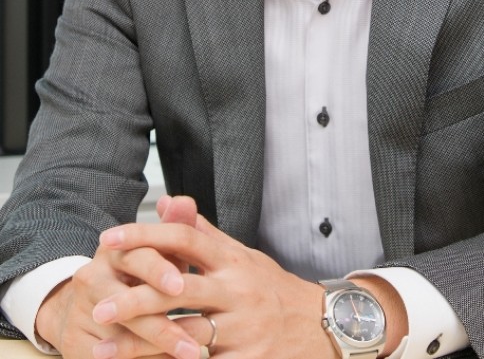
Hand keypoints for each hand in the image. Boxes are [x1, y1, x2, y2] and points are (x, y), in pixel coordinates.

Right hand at [35, 196, 197, 358]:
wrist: (82, 308)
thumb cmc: (134, 277)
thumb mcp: (155, 253)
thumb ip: (172, 229)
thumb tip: (185, 200)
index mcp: (115, 251)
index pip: (136, 256)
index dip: (158, 271)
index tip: (181, 285)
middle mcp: (93, 277)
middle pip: (127, 302)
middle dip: (162, 326)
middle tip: (192, 343)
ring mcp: (81, 312)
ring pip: (122, 336)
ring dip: (158, 351)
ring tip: (191, 357)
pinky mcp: (74, 344)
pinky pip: (111, 357)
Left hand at [91, 210, 336, 358]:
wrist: (324, 327)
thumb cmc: (273, 289)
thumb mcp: (242, 256)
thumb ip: (202, 232)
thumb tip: (166, 201)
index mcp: (232, 260)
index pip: (184, 237)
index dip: (145, 236)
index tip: (109, 239)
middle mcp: (237, 290)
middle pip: (178, 289)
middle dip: (133, 299)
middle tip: (97, 306)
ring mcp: (244, 329)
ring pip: (184, 335)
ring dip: (140, 345)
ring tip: (104, 349)